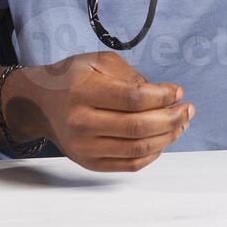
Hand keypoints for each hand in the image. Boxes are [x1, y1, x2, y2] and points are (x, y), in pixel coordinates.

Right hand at [8, 52, 192, 172]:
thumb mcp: (96, 62)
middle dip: (171, 118)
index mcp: (83, 91)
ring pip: (138, 149)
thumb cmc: (71, 78)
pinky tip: (163, 139)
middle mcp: (81, 122)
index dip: (162, 96)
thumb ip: (130, 75)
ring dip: (167, 137)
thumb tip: (162, 95)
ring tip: (181, 123)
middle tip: (188, 109)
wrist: (38, 104)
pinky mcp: (90, 163)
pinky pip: (130, 165)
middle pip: (138, 127)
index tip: (177, 91)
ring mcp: (85, 147)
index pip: (132, 99)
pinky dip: (153, 154)